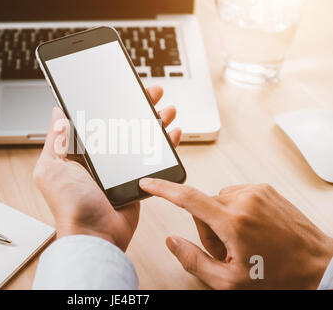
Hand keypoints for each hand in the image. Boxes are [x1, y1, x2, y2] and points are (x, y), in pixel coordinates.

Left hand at [34, 86, 180, 250]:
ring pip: (140, 138)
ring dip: (155, 121)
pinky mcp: (137, 180)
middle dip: (138, 107)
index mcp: (80, 153)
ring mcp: (120, 169)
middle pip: (122, 125)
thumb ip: (54, 141)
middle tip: (150, 93)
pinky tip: (172, 132)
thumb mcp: (51, 168)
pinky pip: (152, 157)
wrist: (95, 234)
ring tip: (166, 109)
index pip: (97, 120)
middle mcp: (101, 159)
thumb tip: (57, 115)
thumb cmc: (70, 206)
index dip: (109, 102)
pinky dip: (164, 144)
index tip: (120, 89)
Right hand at [139, 180, 332, 288]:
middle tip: (226, 248)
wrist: (318, 265)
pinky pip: (235, 196)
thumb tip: (172, 241)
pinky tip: (251, 229)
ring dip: (220, 219)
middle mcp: (244, 199)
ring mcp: (257, 192)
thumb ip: (194, 260)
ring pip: (218, 200)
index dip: (163, 189)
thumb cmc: (279, 275)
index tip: (148, 183)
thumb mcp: (229, 281)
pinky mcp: (265, 189)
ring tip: (242, 240)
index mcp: (232, 220)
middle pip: (202, 205)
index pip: (187, 197)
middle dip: (206, 227)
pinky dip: (235, 211)